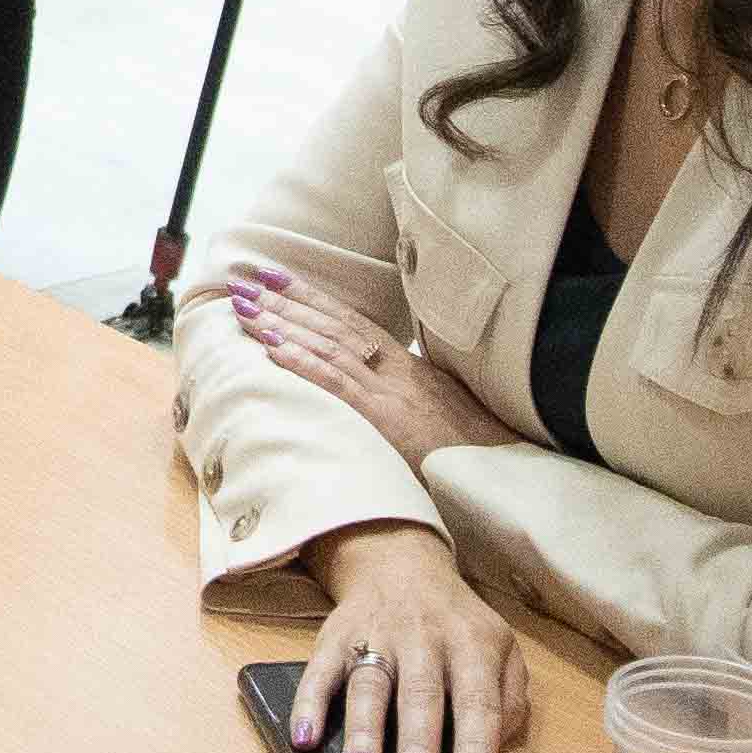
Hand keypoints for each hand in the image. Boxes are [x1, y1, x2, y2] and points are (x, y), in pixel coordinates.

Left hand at [218, 261, 519, 472]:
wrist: (509, 473)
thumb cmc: (476, 454)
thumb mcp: (441, 415)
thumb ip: (410, 399)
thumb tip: (383, 396)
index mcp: (409, 368)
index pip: (352, 324)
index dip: (313, 299)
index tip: (278, 279)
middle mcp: (397, 371)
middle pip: (332, 327)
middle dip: (284, 302)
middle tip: (242, 281)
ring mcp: (392, 393)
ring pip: (327, 347)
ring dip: (281, 323)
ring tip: (243, 306)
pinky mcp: (388, 420)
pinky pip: (338, 386)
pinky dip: (303, 363)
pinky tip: (271, 348)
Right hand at [290, 525, 544, 752]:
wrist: (401, 566)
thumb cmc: (457, 628)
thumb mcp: (502, 652)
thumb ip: (509, 702)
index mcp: (473, 644)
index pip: (479, 700)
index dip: (475, 745)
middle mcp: (424, 637)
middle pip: (420, 694)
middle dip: (417, 744)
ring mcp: (376, 635)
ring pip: (369, 685)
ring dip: (363, 732)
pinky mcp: (335, 637)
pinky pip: (319, 671)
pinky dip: (309, 705)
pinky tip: (305, 739)